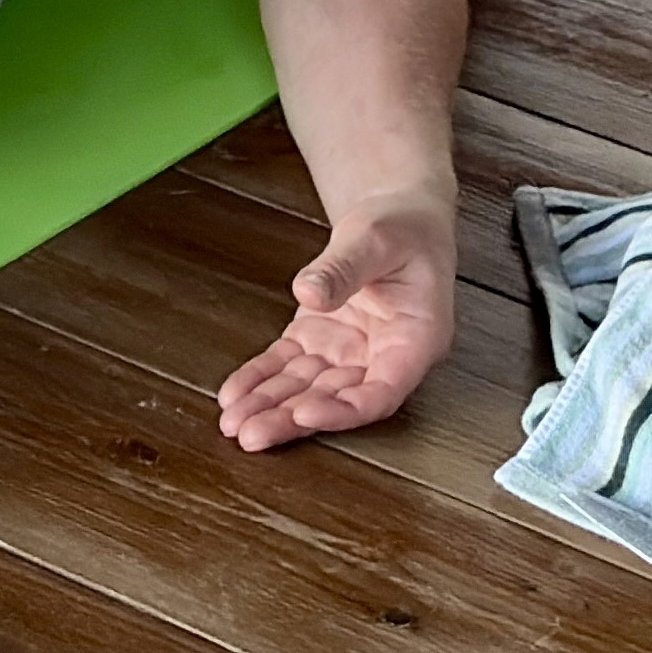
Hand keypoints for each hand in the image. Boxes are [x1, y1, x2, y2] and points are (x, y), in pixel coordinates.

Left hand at [216, 210, 452, 450]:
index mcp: (417, 339)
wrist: (398, 219)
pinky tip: (235, 395)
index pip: (383, 391)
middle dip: (292, 418)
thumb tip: (309, 293)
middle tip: (252, 433)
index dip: (344, 409)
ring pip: (307, 388)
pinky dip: (260, 379)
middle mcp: (383, 356)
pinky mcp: (321, 340)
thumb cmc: (403, 229)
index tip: (305, 414)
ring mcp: (350, 351)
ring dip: (270, 407)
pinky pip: (288, 365)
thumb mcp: (376, 239)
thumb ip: (345, 268)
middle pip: (337, 398)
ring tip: (234, 424)